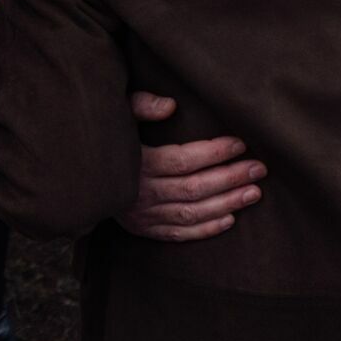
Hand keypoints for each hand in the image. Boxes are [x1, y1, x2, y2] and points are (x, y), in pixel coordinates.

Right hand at [117, 94, 264, 241]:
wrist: (81, 178)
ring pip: (191, 213)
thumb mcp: (116, 113)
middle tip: (259, 168)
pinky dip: (206, 229)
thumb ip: (141, 106)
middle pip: (193, 188)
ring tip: (254, 192)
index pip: (182, 160)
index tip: (240, 144)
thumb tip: (171, 105)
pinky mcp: (145, 230)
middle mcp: (140, 193)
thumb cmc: (105, 138)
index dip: (213, 152)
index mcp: (135, 163)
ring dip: (227, 204)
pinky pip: (180, 234)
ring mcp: (143, 216)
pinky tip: (231, 219)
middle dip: (230, 178)